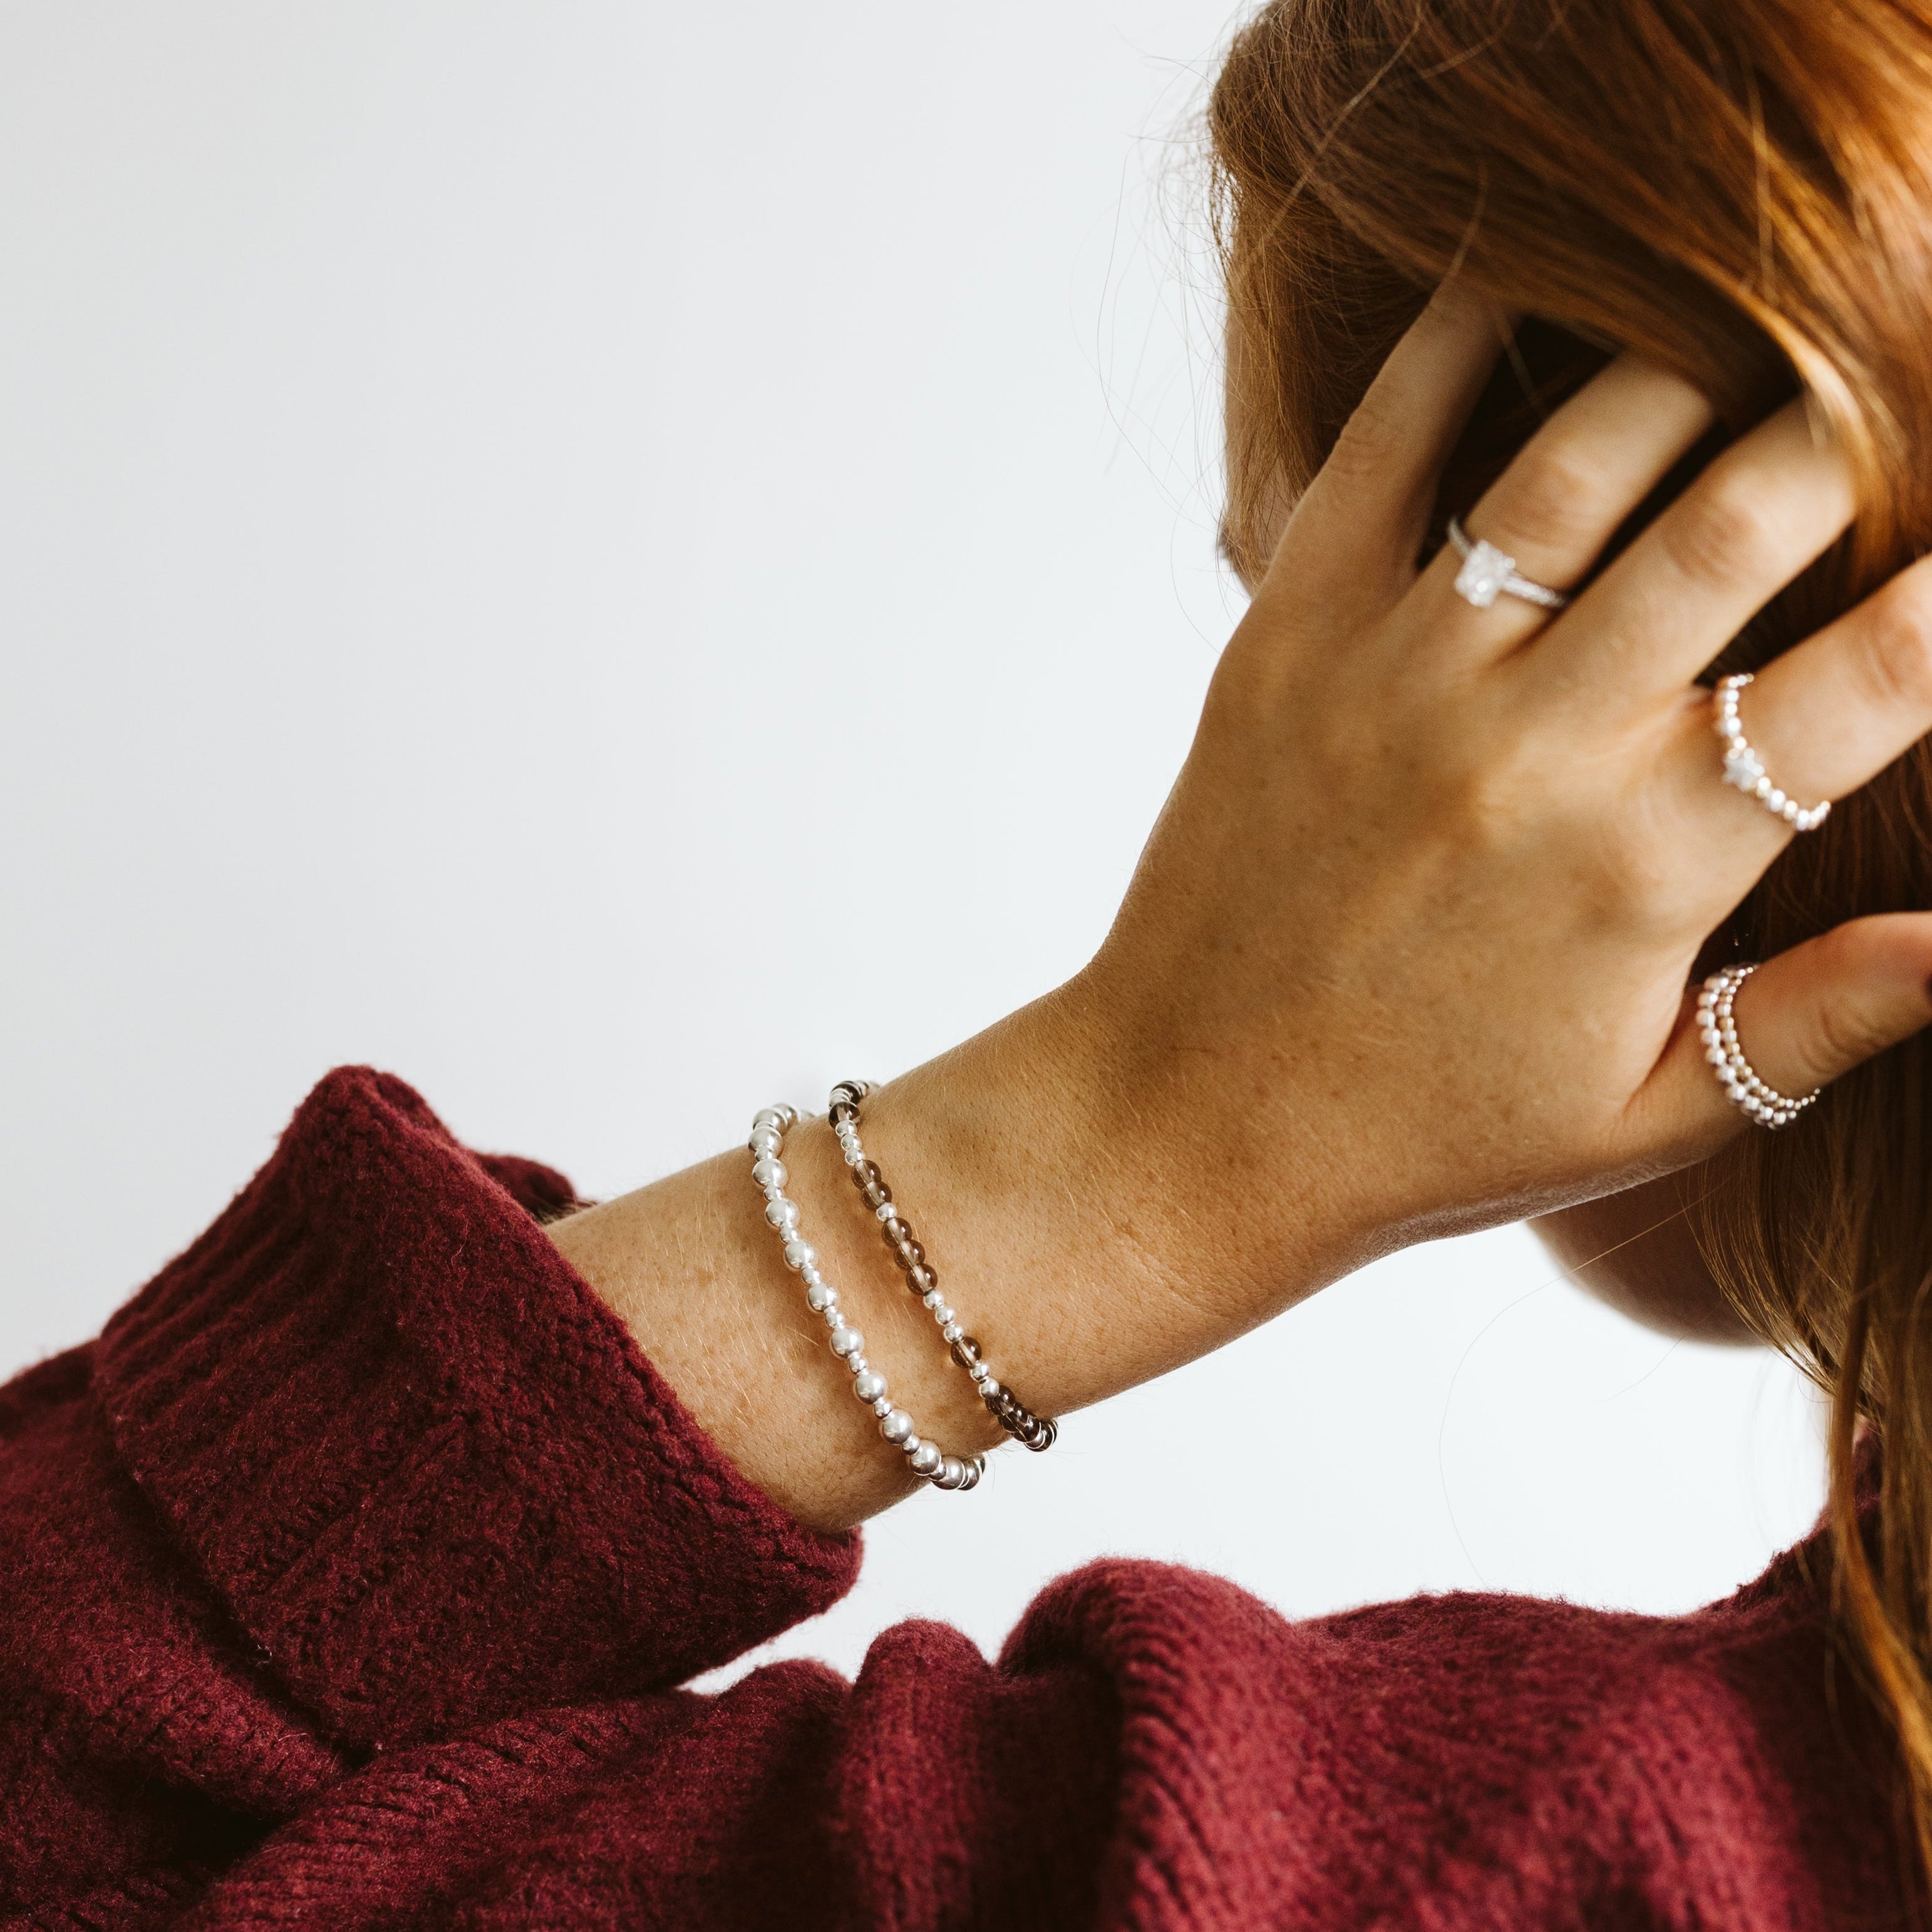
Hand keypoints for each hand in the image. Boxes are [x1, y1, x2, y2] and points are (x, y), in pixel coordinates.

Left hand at [1071, 284, 1931, 1320]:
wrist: (1188, 1121)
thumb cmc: (1423, 1131)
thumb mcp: (1643, 1120)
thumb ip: (1819, 1022)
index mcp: (1650, 864)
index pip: (1875, 678)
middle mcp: (1537, 744)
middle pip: (1751, 510)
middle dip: (1843, 442)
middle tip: (1860, 431)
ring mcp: (1402, 673)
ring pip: (1588, 446)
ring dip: (1692, 370)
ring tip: (1737, 359)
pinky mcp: (1286, 634)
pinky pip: (1381, 446)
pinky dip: (1460, 345)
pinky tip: (1528, 284)